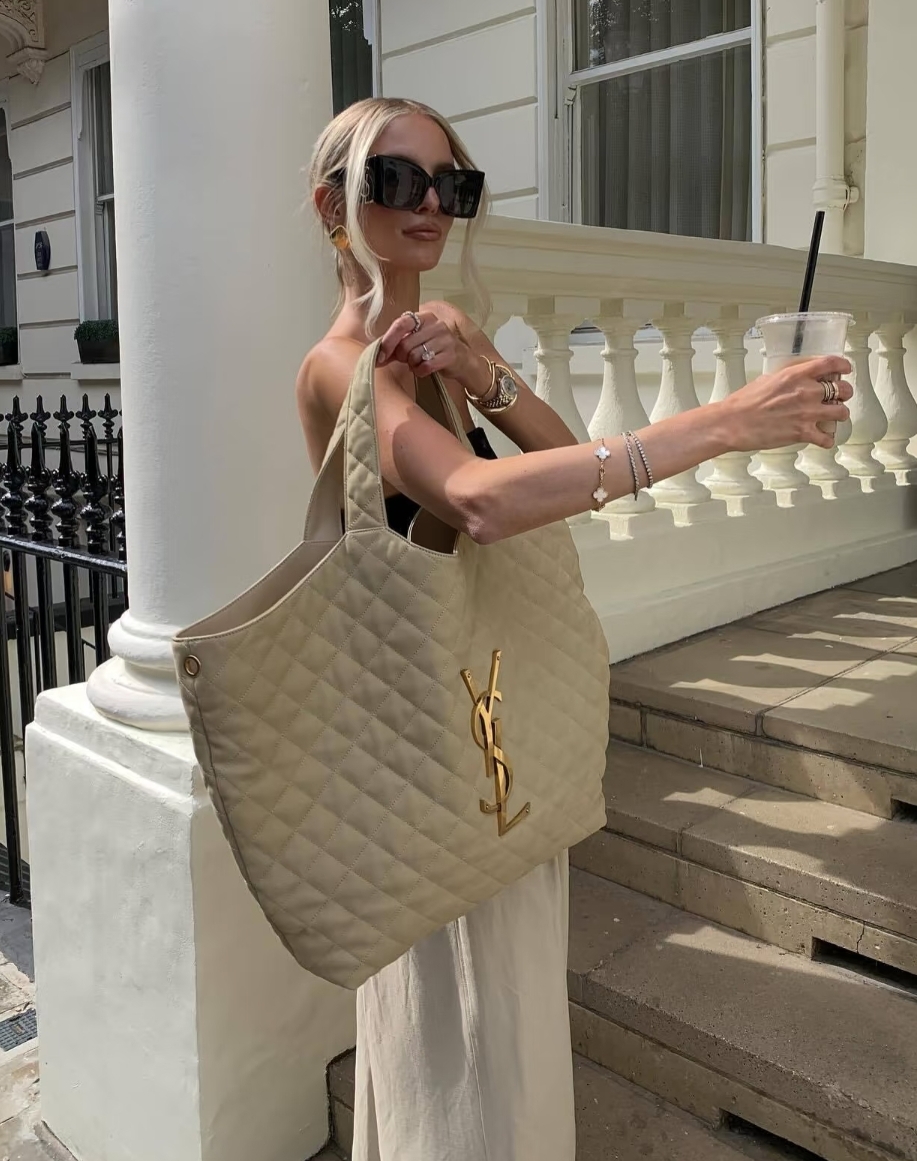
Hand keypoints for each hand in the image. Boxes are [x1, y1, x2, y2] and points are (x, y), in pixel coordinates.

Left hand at [377, 310, 485, 390]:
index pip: (401, 324)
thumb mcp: (415, 342)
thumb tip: (376, 357)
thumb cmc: (433, 350)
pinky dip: (420, 372)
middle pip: (405, 344)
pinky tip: (424, 369)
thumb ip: (395, 346)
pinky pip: (425, 366)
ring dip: (412, 365)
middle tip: (408, 360)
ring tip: (418, 363)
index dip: (388, 341)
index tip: (380, 356)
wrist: (462, 360)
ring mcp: (445, 339)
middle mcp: (436, 325)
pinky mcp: (451, 355)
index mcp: (424, 317)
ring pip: (415, 356)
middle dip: (402, 357)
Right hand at [718, 355, 853, 451]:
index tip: (845, 369)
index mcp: (796, 375)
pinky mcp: (802, 433)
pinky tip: (822, 439)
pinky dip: (827, 440)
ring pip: (842, 412)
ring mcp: (807, 413)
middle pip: (843, 389)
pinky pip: (827, 438)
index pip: (831, 363)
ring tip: (832, 417)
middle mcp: (806, 392)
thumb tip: (794, 379)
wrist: (732, 423)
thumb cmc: (743, 402)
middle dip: (844, 393)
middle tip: (838, 397)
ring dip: (839, 414)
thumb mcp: (766, 379)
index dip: (843, 365)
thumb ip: (786, 378)